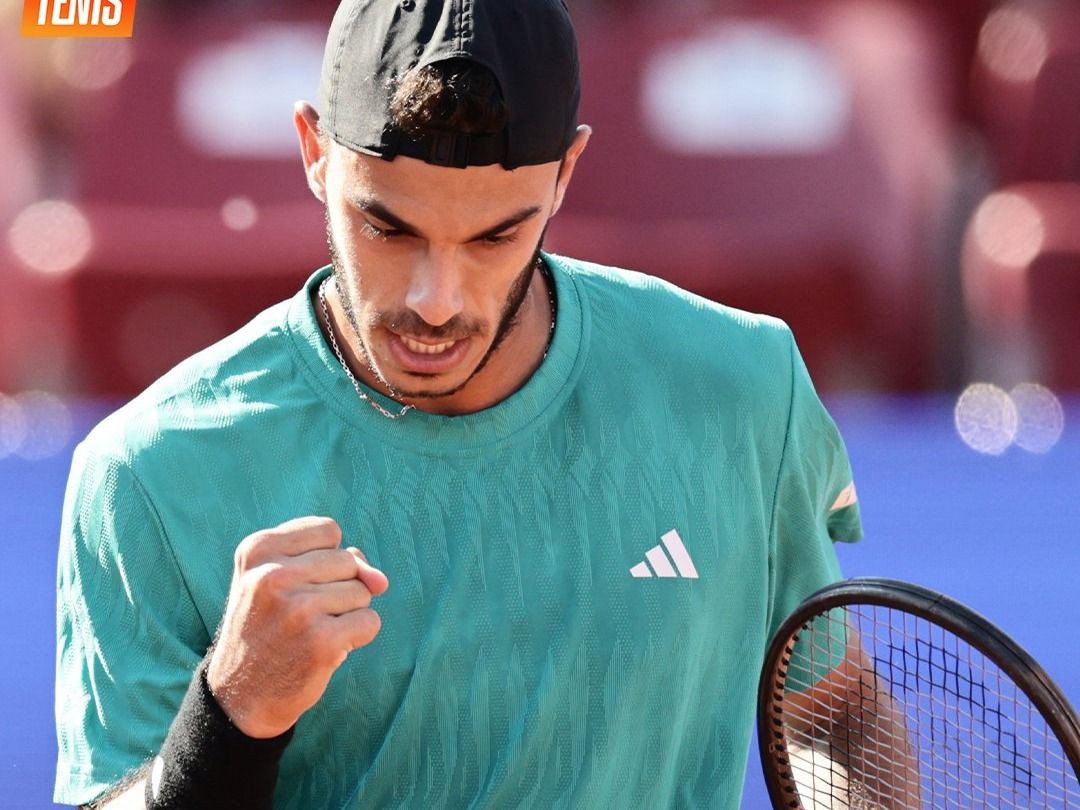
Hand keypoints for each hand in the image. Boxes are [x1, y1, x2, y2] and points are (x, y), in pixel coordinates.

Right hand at [205, 516, 387, 737]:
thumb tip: (380, 580)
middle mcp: (273, 575)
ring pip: (362, 591)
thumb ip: (334, 560)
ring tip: (309, 631)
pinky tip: (325, 649)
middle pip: (348, 561)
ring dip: (346, 614)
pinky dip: (357, 636)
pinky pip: (369, 622)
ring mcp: (298, 609)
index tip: (298, 582)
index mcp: (258, 550)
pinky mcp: (320, 642)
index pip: (328, 530)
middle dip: (337, 587)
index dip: (326, 558)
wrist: (240, 696)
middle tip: (301, 614)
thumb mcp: (281, 579)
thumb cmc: (269, 626)